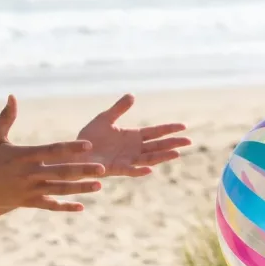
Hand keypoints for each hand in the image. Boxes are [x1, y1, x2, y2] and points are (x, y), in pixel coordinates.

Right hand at [0, 95, 106, 211]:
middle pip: (61, 171)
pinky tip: (81, 207)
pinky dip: (64, 206)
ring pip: (59, 189)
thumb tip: (12, 96)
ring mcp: (29, 189)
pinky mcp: (26, 202)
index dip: (71, 148)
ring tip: (98, 186)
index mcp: (24, 155)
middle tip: (103, 168)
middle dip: (83, 170)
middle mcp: (29, 173)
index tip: (88, 145)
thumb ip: (6, 117)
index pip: (52, 150)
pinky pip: (49, 205)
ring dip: (80, 188)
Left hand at [76, 94, 190, 176]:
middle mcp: (134, 149)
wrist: (75, 152)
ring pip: (149, 158)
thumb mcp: (105, 118)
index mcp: (133, 136)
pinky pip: (130, 170)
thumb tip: (133, 95)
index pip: (156, 132)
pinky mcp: (116, 169)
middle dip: (173, 143)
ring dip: (163, 156)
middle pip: (158, 146)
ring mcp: (127, 159)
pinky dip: (140, 170)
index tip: (184, 126)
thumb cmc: (89, 137)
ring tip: (176, 154)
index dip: (169, 129)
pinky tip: (149, 169)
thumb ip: (119, 109)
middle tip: (189, 141)